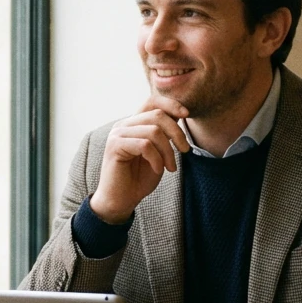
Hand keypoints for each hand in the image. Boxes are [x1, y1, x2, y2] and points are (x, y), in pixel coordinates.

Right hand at [89, 96, 190, 223]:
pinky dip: (157, 159)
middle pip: (158, 115)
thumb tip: (180, 114)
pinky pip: (145, 145)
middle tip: (185, 151)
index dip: (171, 104)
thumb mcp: (159, 153)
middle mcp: (124, 125)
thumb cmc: (139, 179)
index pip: (152, 101)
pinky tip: (158, 170)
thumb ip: (164, 134)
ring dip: (168, 151)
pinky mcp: (115, 146)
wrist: (121, 201)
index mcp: (133, 123)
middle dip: (177, 133)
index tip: (186, 114)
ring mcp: (117, 134)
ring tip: (171, 167)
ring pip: (154, 131)